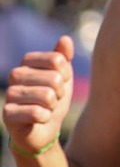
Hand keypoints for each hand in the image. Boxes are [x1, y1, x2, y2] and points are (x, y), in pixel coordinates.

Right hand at [4, 36, 75, 153]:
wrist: (44, 128)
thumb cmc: (53, 98)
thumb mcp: (63, 76)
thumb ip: (63, 57)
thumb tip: (65, 39)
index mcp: (27, 62)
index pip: (57, 60)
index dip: (66, 75)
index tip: (60, 83)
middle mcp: (15, 75)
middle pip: (54, 78)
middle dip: (60, 92)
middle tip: (53, 99)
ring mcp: (9, 94)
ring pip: (47, 96)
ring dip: (53, 106)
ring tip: (46, 108)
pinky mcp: (7, 114)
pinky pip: (36, 113)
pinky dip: (45, 117)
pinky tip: (39, 118)